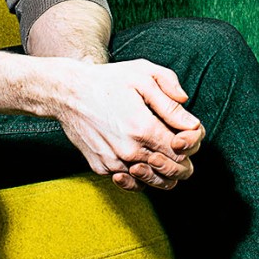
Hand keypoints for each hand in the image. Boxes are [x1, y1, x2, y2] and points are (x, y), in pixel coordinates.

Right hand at [49, 59, 204, 191]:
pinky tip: (141, 159)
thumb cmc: (107, 80)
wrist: (67, 92)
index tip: (187, 132)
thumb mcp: (144, 75)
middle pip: (172, 172)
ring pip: (153, 183)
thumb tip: (190, 120)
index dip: (191, 144)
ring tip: (163, 154)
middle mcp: (129, 151)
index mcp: (143, 128)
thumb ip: (170, 96)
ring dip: (164, 173)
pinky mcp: (101, 168)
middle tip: (180, 145)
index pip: (182, 152)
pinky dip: (141, 176)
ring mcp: (114, 162)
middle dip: (183, 161)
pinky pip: (131, 183)